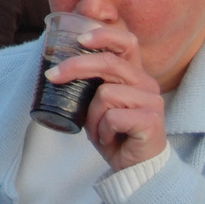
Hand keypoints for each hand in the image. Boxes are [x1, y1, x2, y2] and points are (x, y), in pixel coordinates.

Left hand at [47, 23, 167, 171]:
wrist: (134, 169)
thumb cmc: (113, 133)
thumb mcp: (96, 103)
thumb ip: (89, 83)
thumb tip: (54, 66)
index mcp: (134, 73)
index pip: (126, 41)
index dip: (104, 34)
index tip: (78, 39)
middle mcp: (147, 82)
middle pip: (109, 62)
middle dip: (75, 66)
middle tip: (51, 76)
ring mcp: (152, 101)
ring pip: (106, 94)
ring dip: (92, 116)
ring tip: (98, 130)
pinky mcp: (152, 121)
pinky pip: (113, 117)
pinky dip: (102, 130)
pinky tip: (109, 139)